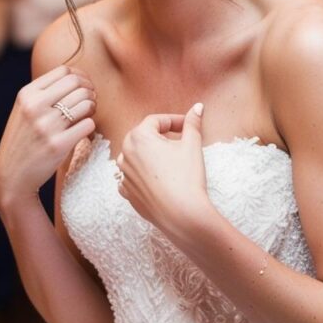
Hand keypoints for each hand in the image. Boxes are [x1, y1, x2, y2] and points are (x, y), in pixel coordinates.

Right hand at [0, 64, 96, 210]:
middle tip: (91, 101)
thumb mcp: (24, 109)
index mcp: (27, 94)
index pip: (64, 71)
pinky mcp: (58, 145)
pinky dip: (90, 125)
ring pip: (86, 102)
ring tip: (87, 114)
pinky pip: (88, 124)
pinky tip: (83, 129)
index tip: (84, 87)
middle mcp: (35, 107)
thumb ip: (44, 92)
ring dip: (93, 107)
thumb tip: (77, 76)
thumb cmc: (23, 140)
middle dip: (90, 90)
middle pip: (77, 83)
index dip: (81, 76)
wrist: (12, 176)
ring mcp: (46, 126)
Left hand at [115, 103, 210, 236]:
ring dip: (150, 154)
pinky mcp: (127, 192)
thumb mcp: (192, 146)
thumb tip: (198, 107)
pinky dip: (142, 173)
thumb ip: (192, 123)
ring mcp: (124, 175)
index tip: (187, 125)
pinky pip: (132, 176)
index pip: (156, 120)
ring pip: (135, 156)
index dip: (174, 120)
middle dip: (160, 135)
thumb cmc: (186, 178)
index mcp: (139, 137)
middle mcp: (125, 153)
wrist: (181, 215)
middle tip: (179, 140)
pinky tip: (158, 177)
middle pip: (142, 136)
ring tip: (170, 159)